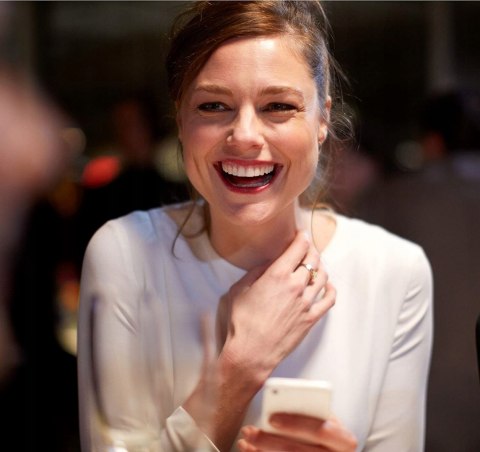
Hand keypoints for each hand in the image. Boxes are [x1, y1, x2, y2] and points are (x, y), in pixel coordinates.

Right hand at [219, 231, 335, 381]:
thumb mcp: (239, 290)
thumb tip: (267, 265)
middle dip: (311, 250)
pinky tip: (327, 286)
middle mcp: (296, 285)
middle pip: (313, 259)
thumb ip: (255, 272)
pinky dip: (331, 289)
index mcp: (277, 274)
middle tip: (306, 248)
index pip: (298, 247)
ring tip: (315, 265)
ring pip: (323, 276)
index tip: (301, 234)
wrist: (251, 352)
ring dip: (320, 267)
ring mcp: (306, 302)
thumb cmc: (241, 322)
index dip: (302, 237)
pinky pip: (329, 299)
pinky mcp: (311, 318)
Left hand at [238, 414, 357, 451]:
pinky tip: (249, 450)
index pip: (322, 430)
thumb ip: (310, 408)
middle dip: (270, 440)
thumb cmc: (323, 430)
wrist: (328, 451)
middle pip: (299, 451)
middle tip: (249, 431)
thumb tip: (287, 395)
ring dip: (262, 451)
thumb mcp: (324, 418)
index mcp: (344, 440)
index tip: (272, 418)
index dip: (296, 423)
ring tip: (245, 439)